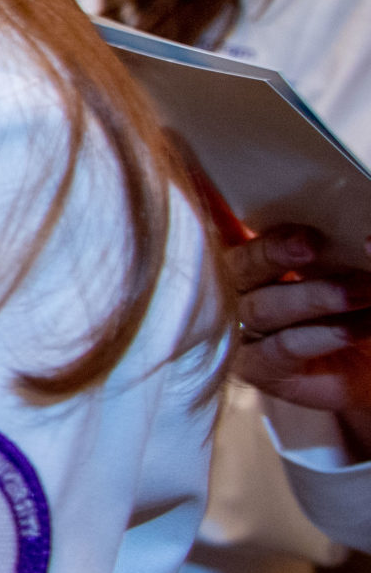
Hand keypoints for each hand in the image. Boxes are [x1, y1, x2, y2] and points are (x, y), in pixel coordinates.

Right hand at [226, 225, 370, 455]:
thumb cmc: (357, 311)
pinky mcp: (259, 368)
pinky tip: (354, 328)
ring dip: (314, 297)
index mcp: (254, 258)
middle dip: (272, 252)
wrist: (370, 369)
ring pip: (261, 308)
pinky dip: (322, 334)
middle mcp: (240, 291)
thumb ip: (346, 254)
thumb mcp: (350, 272)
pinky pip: (283, 346)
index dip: (217, 214)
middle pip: (239, 266)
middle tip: (310, 244)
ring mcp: (244, 332)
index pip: (224, 229)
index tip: (249, 203)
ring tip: (362, 291)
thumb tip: (368, 241)